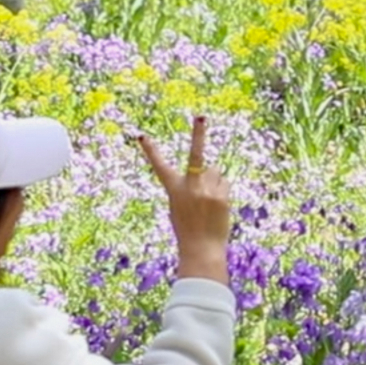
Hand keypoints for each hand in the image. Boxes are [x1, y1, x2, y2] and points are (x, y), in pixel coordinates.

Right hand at [138, 115, 231, 284]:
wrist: (201, 249)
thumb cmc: (187, 230)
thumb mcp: (180, 207)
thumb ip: (191, 187)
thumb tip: (210, 171)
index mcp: (173, 189)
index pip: (159, 166)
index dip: (150, 151)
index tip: (141, 136)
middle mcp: (190, 185)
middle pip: (195, 154)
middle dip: (198, 133)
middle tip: (201, 115)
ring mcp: (206, 189)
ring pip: (215, 172)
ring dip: (214, 182)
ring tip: (209, 202)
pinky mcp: (222, 194)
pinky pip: (224, 183)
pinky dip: (222, 192)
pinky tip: (217, 208)